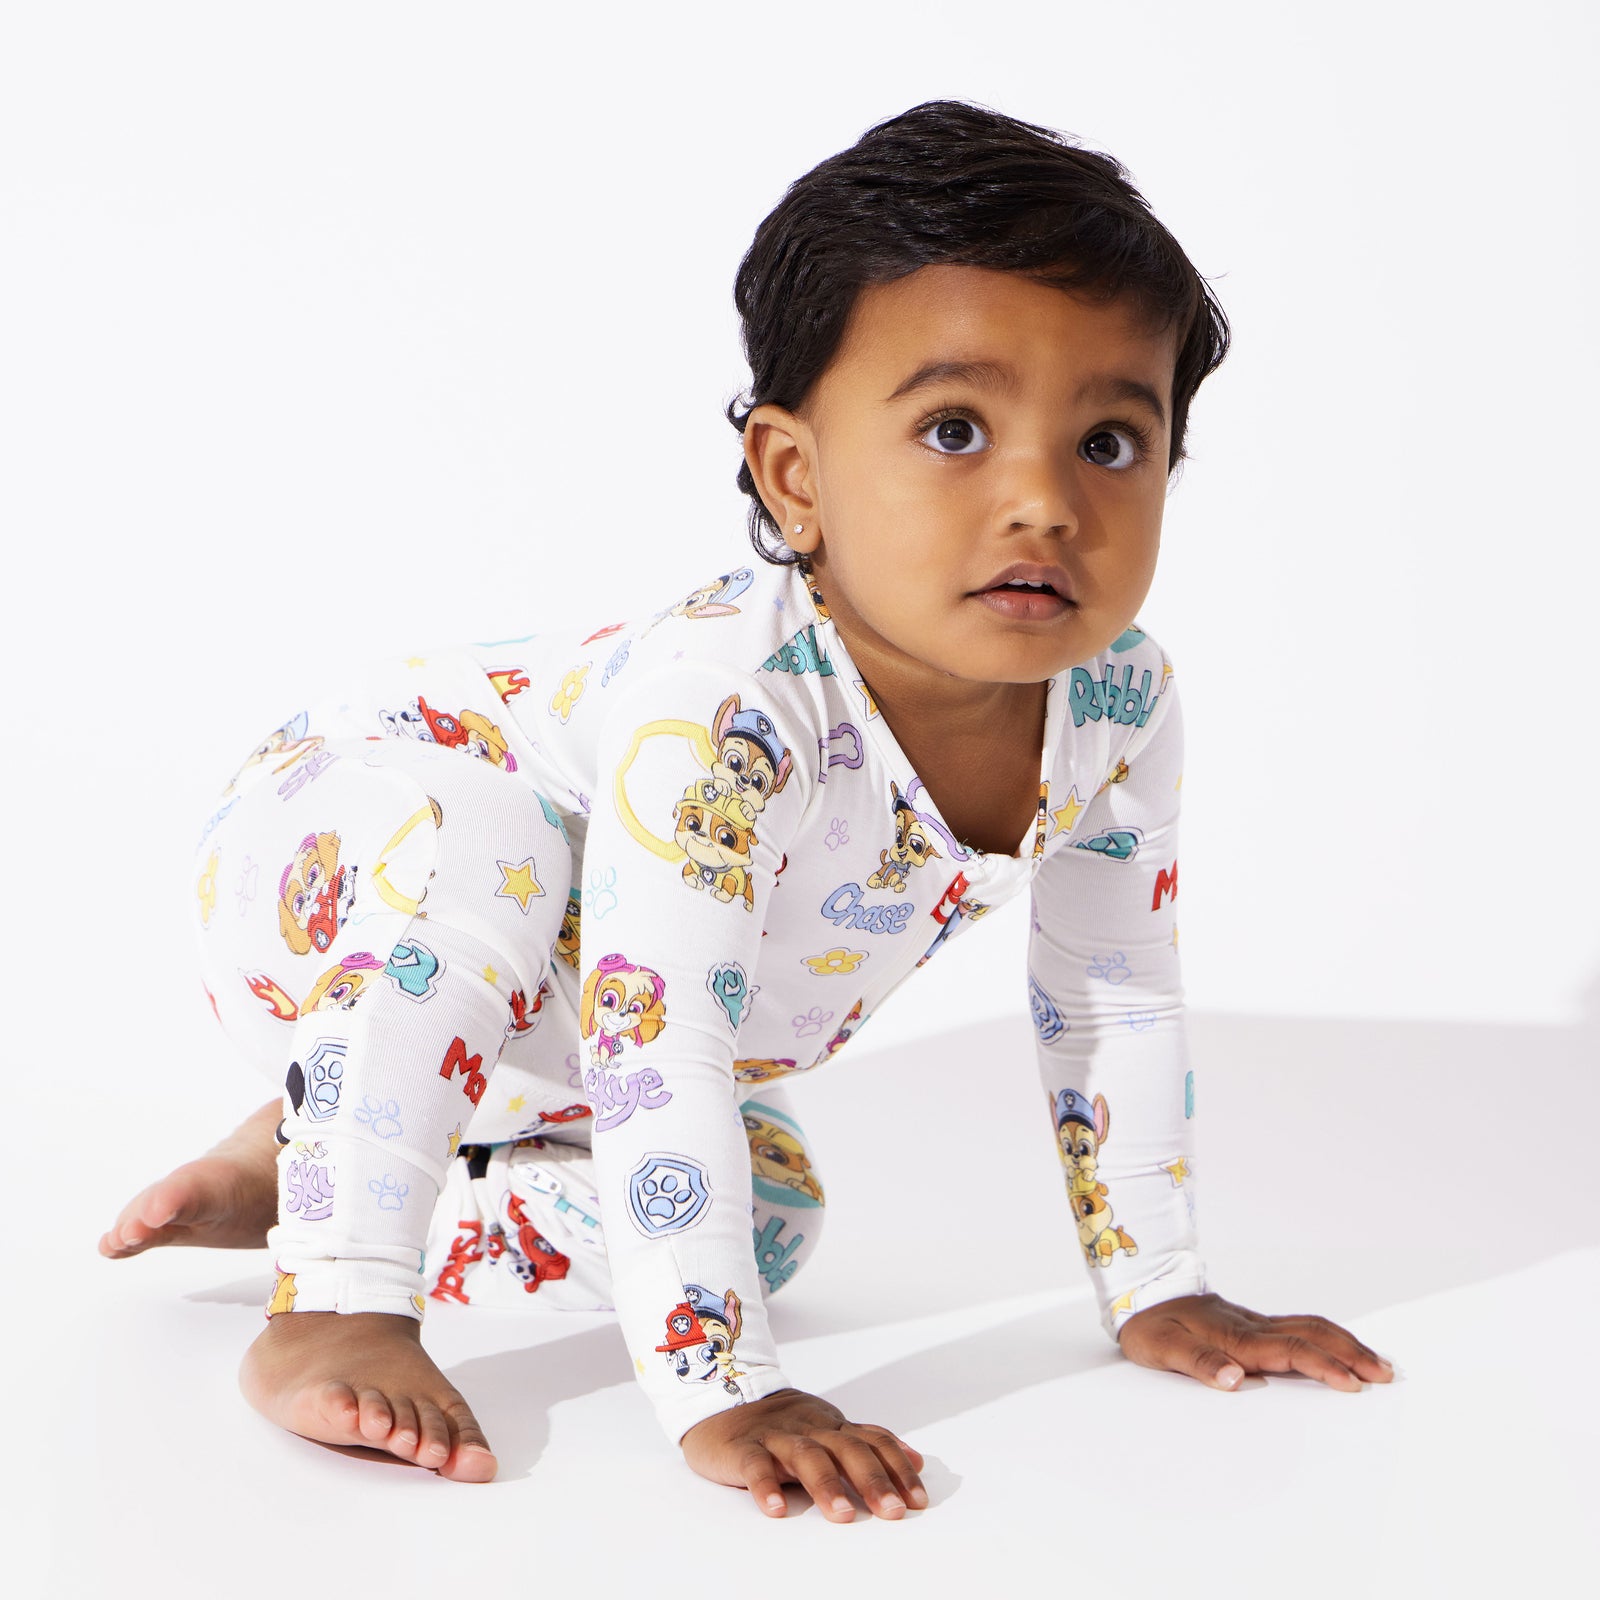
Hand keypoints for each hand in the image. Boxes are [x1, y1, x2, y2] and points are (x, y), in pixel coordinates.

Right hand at [681, 1387, 926, 1520]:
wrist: (721, 1399)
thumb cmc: (783, 1424)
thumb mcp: (828, 1428)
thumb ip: (867, 1443)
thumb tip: (916, 1461)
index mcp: (832, 1426)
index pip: (872, 1442)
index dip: (897, 1469)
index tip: (919, 1500)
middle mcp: (809, 1428)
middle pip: (846, 1449)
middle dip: (872, 1480)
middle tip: (894, 1511)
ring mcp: (776, 1436)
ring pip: (805, 1455)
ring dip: (826, 1485)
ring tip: (844, 1516)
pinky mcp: (742, 1448)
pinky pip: (754, 1466)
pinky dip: (766, 1486)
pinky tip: (776, 1509)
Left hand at [1118, 1292, 1395, 1391]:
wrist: (1140, 1294)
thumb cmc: (1150, 1325)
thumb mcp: (1161, 1348)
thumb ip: (1197, 1362)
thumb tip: (1235, 1379)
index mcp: (1235, 1336)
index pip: (1289, 1350)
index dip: (1323, 1366)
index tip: (1353, 1384)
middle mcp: (1251, 1326)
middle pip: (1312, 1334)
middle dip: (1351, 1353)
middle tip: (1386, 1375)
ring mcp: (1254, 1323)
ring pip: (1310, 1327)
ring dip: (1346, 1343)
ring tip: (1377, 1364)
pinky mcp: (1253, 1324)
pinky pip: (1299, 1327)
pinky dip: (1328, 1338)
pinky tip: (1340, 1350)